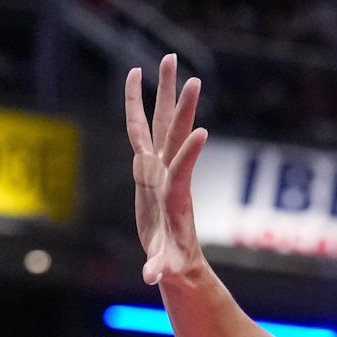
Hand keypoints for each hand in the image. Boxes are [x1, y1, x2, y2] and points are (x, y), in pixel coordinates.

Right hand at [125, 54, 209, 286]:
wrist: (174, 258)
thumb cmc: (173, 265)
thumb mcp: (167, 269)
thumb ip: (159, 270)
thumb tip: (151, 278)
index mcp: (175, 197)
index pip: (182, 171)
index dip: (190, 154)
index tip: (202, 131)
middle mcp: (170, 174)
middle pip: (174, 133)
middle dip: (179, 105)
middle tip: (186, 72)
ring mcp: (159, 167)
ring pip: (160, 123)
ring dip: (161, 92)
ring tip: (167, 58)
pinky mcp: (147, 168)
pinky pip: (140, 131)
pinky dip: (136, 107)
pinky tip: (134, 81)